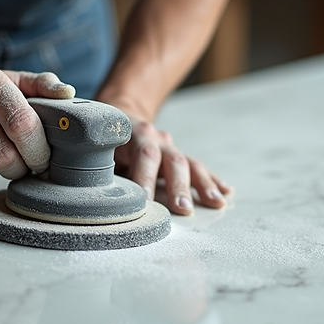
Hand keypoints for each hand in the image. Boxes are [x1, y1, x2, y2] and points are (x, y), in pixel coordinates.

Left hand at [113, 114, 232, 215]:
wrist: (121, 115)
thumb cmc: (105, 139)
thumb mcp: (97, 148)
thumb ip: (102, 168)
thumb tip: (101, 195)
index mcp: (135, 134)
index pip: (143, 155)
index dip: (145, 178)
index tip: (145, 202)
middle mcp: (158, 139)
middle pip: (172, 161)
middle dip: (179, 186)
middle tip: (183, 209)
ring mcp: (171, 148)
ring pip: (191, 164)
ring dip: (204, 185)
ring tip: (216, 203)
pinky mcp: (180, 157)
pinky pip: (198, 168)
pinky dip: (213, 181)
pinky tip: (226, 192)